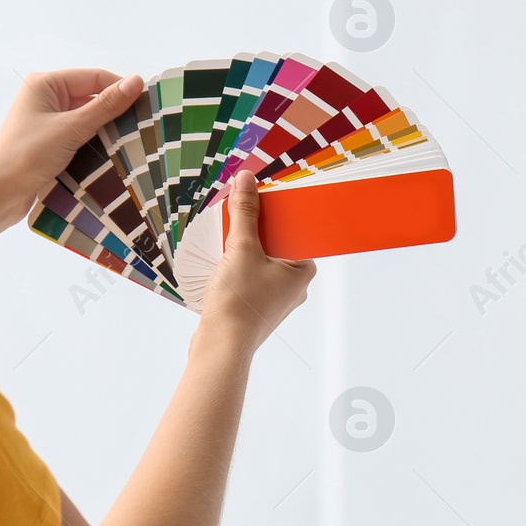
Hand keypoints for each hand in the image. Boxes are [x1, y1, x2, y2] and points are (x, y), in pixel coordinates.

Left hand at [0, 69, 143, 224]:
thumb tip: (137, 81)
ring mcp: (48, 119)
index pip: (94, 78)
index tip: (149, 105)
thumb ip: (106, 105)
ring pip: (89, 117)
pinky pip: (82, 133)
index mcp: (46, 84)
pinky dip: (97, 140)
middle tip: (145, 125)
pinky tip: (114, 151)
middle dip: (116, 110)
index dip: (121, 89)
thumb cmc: (28, 155)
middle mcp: (47, 97)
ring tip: (134, 139)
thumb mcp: (71, 128)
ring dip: (108, 128)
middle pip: (93, 96)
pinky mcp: (51, 140)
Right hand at [198, 171, 316, 353]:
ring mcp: (277, 299)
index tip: (261, 201)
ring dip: (245, 249)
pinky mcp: (258, 308)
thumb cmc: (239, 301)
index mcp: (304, 270)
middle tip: (238, 215)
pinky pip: (251, 278)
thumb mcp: (241, 248)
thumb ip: (244, 212)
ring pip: (262, 262)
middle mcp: (296, 286)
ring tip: (227, 237)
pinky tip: (222, 263)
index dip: (278, 214)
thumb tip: (247, 180)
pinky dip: (238, 267)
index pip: (297, 230)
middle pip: (278, 244)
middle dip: (257, 230)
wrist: (221, 345)